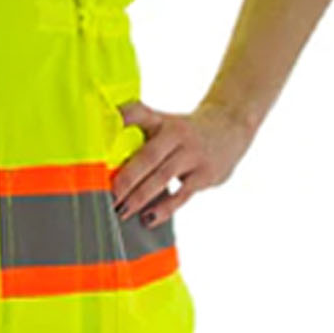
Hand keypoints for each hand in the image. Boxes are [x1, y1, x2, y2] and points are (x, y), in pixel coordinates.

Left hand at [109, 99, 255, 228]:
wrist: (230, 127)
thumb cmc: (184, 130)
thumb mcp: (163, 121)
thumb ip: (135, 124)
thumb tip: (103, 132)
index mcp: (162, 121)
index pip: (139, 114)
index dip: (122, 118)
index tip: (103, 131)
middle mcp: (177, 135)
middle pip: (148, 156)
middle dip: (126, 177)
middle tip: (108, 195)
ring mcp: (193, 155)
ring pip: (163, 177)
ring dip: (140, 196)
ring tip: (122, 211)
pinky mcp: (205, 175)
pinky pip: (182, 194)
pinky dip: (165, 208)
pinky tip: (149, 218)